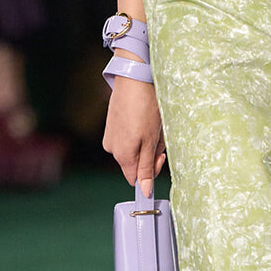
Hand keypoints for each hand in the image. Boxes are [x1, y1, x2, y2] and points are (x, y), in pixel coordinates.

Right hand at [103, 70, 165, 193]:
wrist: (134, 78)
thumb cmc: (145, 108)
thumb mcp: (151, 141)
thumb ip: (146, 168)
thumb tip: (144, 192)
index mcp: (122, 156)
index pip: (135, 179)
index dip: (150, 172)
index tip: (160, 157)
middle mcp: (112, 148)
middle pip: (135, 163)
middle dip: (150, 154)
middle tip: (159, 137)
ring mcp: (110, 135)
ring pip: (134, 149)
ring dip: (146, 142)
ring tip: (153, 124)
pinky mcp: (112, 124)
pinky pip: (129, 136)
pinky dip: (140, 132)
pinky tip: (146, 118)